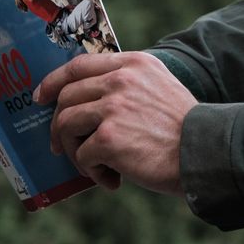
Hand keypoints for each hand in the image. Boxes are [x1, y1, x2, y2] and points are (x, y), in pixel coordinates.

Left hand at [36, 52, 196, 196]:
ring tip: (91, 166)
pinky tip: (113, 180)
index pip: (79, 65)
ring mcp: (113, 107)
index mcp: (133, 64)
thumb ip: (128, 83)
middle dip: (58, 125)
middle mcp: (120, 80)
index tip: (41, 97)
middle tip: (60, 145)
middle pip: (66, 97)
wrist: (202, 152)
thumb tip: (87, 99)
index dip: (53, 81)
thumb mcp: (158, 86)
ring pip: (66, 124)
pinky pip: (82, 155)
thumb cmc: (181, 127)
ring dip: (72, 150)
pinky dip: (93, 173)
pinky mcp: (108, 137)